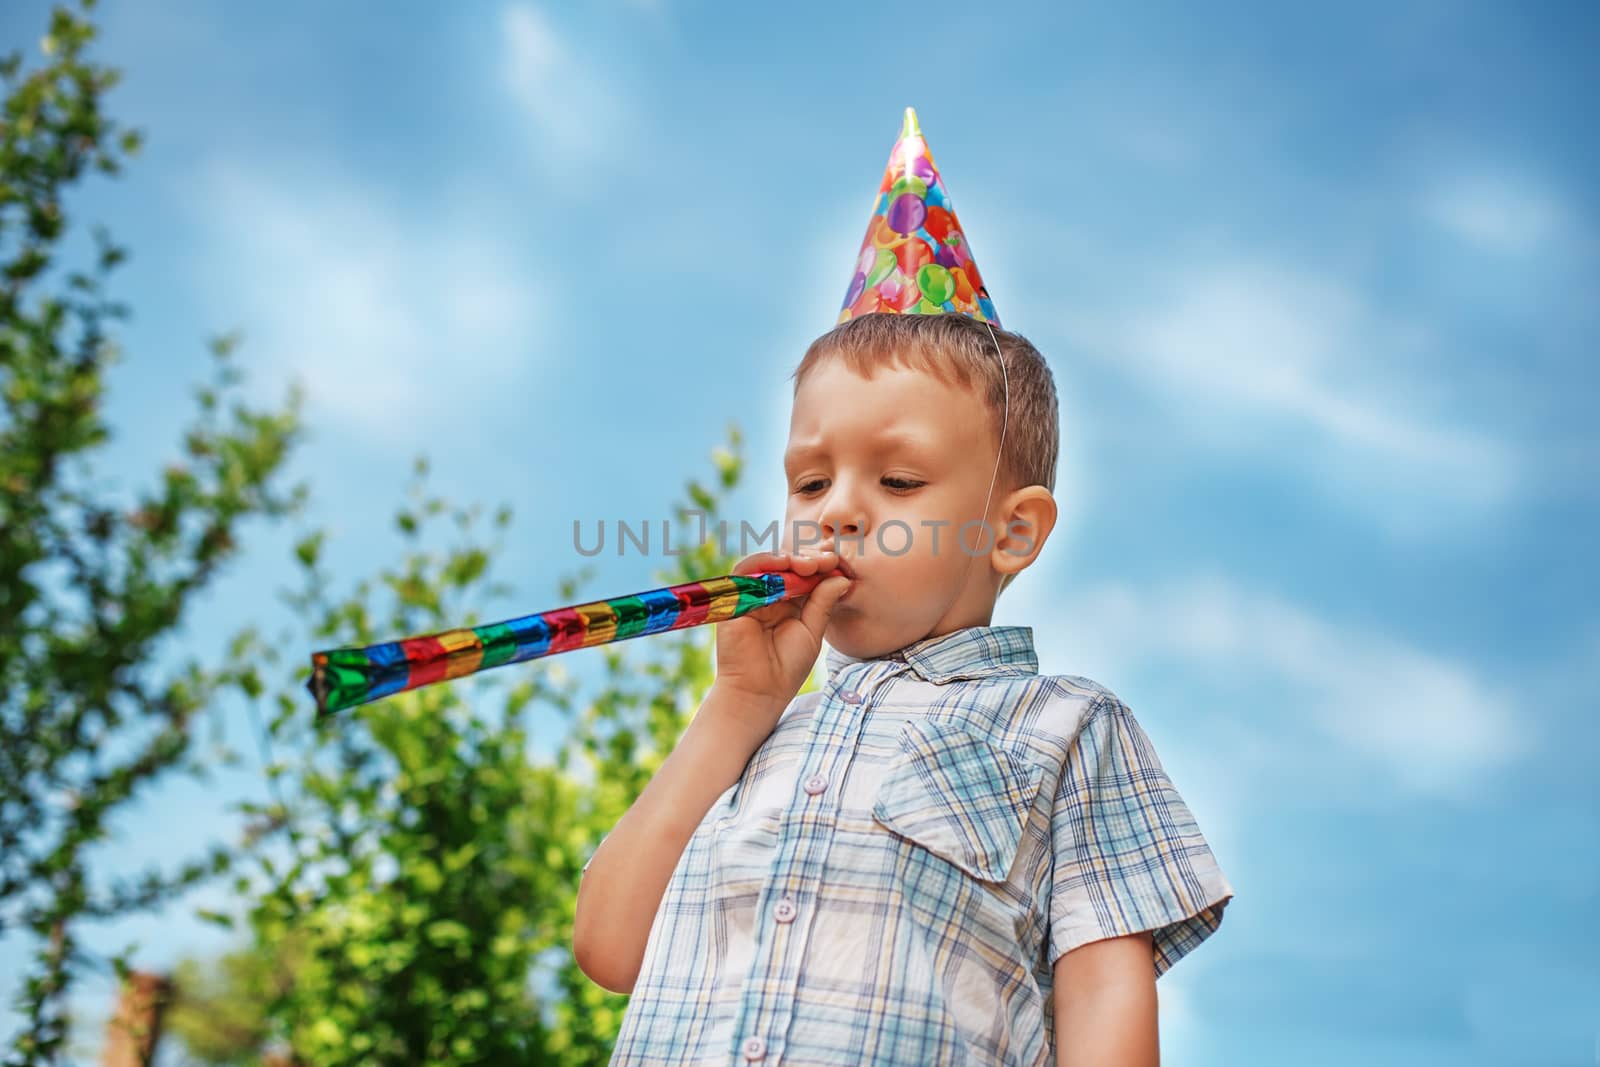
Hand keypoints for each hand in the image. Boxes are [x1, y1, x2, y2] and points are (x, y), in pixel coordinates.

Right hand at [707, 548, 850, 739]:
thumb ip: (823, 603)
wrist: (760, 691)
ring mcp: (751, 596)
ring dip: (789, 558)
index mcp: (790, 604)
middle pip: (788, 566)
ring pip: (767, 564)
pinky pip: (745, 571)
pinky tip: (785, 564)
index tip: (838, 562)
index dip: (821, 566)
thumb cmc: (787, 667)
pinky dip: (765, 562)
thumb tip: (841, 577)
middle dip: (809, 559)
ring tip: (810, 564)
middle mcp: (770, 596)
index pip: (805, 576)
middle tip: (828, 560)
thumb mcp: (812, 631)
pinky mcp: (733, 599)